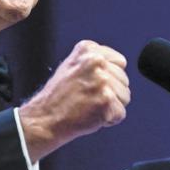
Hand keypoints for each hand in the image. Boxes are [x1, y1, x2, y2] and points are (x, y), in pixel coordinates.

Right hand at [18, 40, 129, 162]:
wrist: (44, 118)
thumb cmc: (57, 96)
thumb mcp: (72, 66)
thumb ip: (94, 62)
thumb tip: (118, 65)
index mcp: (88, 50)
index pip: (120, 62)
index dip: (108, 76)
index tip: (90, 83)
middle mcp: (96, 62)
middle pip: (124, 80)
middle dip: (110, 92)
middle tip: (87, 96)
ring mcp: (102, 81)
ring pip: (125, 97)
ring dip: (110, 105)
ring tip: (88, 105)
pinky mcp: (106, 101)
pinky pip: (120, 114)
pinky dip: (108, 119)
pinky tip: (90, 115)